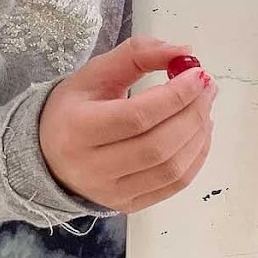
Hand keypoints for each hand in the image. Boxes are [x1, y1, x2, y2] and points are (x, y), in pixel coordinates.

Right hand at [39, 37, 217, 213]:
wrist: (49, 156)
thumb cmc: (75, 109)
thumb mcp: (96, 73)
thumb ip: (138, 54)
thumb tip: (185, 52)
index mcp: (77, 129)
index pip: (137, 116)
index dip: (175, 96)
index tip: (199, 74)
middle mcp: (92, 168)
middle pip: (158, 145)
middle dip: (192, 113)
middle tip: (208, 89)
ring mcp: (112, 192)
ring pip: (171, 169)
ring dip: (199, 135)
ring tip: (205, 108)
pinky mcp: (129, 205)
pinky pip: (175, 185)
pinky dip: (196, 157)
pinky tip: (200, 133)